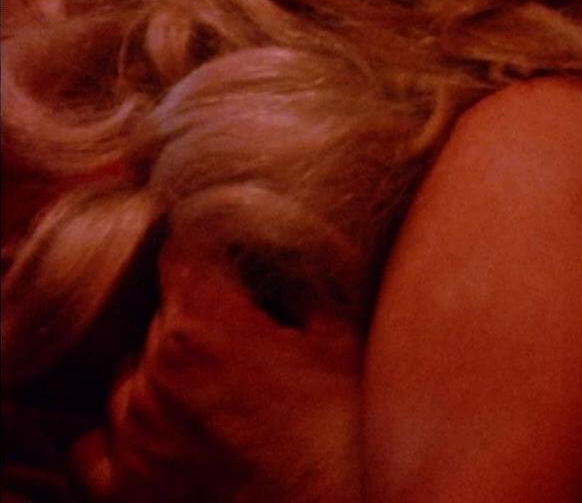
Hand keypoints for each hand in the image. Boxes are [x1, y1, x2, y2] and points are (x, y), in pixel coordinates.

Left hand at [70, 233, 363, 502]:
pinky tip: (167, 433)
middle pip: (162, 317)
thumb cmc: (342, 433)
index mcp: (201, 326)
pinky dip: (125, 434)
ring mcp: (133, 435)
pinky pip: (97, 445)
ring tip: (221, 398)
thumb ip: (299, 284)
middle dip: (203, 321)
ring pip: (131, 377)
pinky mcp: (124, 487)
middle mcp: (153, 375)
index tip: (230, 255)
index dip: (211, 246)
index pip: (183, 251)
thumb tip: (282, 252)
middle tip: (252, 345)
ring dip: (167, 377)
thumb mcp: (340, 339)